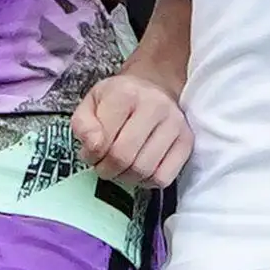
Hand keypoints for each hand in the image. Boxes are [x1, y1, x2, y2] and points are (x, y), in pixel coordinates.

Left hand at [72, 70, 190, 187]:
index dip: (91, 156)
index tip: (91, 153)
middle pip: (123, 158)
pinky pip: (163, 177)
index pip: (102, 142)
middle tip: (103, 165)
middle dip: (107, 169)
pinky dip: (147, 181)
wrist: (153, 88)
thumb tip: (93, 147)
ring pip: (144, 170)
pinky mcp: (187, 141)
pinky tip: (140, 170)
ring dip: (126, 177)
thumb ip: (83, 126)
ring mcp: (175, 123)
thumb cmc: (119, 99)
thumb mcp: (91, 103)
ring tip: (121, 167)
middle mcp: (155, 105)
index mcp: (126, 93)